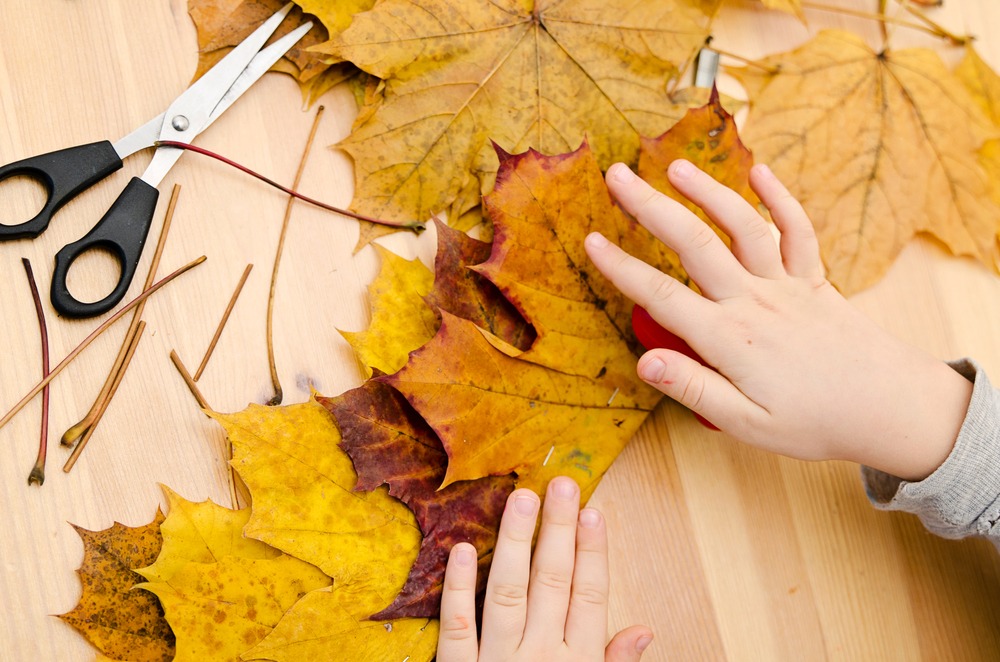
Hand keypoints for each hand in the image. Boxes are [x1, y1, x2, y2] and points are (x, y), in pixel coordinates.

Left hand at [436, 476, 651, 660]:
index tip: (593, 510)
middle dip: (558, 531)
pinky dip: (458, 588)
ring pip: (508, 592)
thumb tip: (645, 629)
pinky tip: (461, 549)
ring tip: (520, 498)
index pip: (590, 596)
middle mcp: (540, 657)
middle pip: (553, 583)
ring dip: (514, 543)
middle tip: (560, 483)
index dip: (593, 552)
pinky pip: (456, 628)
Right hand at [584, 160, 971, 480]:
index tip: (592, 240)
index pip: (662, 295)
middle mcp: (754, 302)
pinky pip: (799, 232)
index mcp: (729, 339)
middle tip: (617, 176)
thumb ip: (693, 388)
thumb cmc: (814, 422)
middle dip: (651, 207)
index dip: (621, 267)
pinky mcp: (814, 280)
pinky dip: (781, 199)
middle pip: (694, 244)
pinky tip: (760, 171)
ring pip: (743, 227)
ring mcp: (787, 285)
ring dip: (708, 192)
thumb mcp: (746, 424)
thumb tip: (643, 362)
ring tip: (674, 167)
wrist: (889, 408)